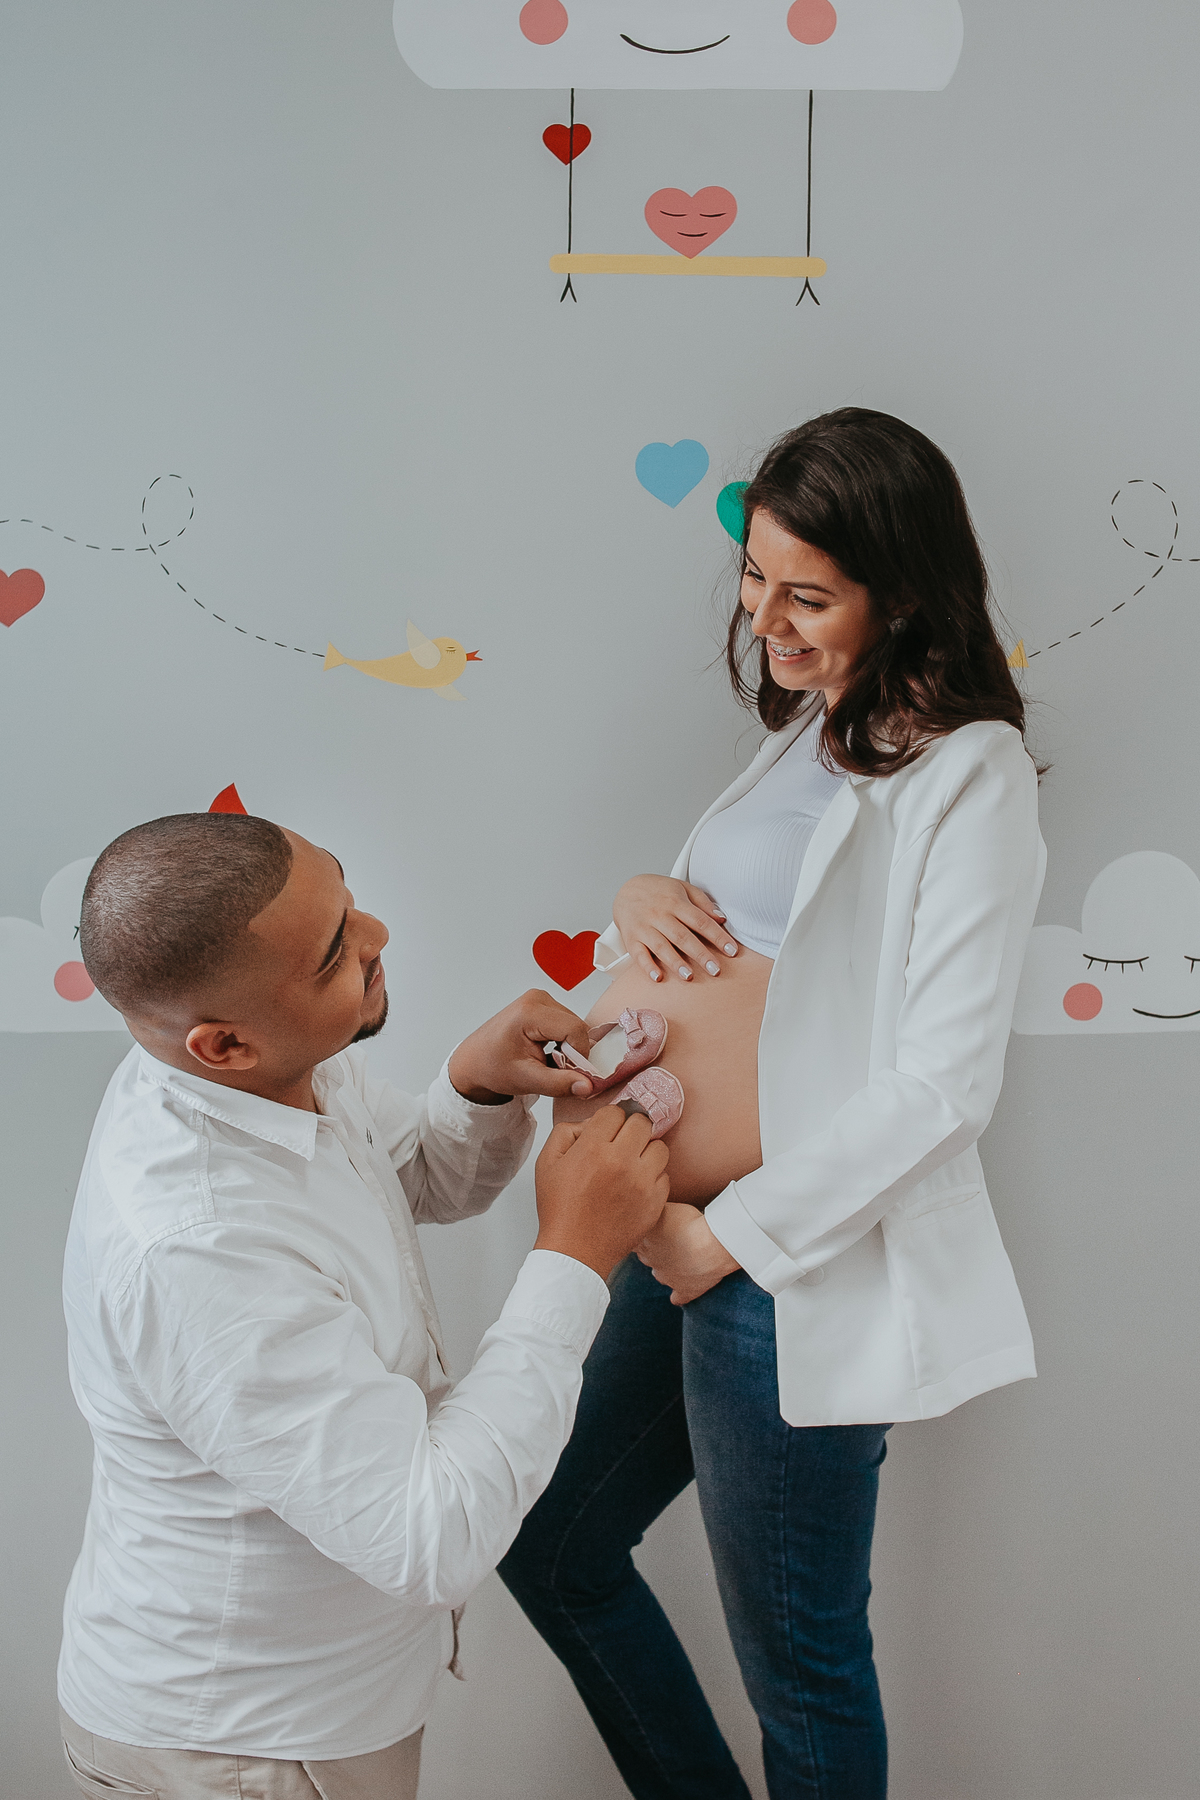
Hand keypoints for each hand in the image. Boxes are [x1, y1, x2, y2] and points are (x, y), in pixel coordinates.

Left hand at [447, 990, 596, 1103]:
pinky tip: (547, 1053)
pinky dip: (563, 1042)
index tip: (570, 1074)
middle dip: (573, 1053)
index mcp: (529, 1012)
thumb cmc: (491, 1067)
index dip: (579, 1055)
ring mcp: (539, 999)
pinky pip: (567, 1024)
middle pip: (576, 1026)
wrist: (474, 1061)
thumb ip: (559, 1083)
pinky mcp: (542, 1005)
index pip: (575, 1029)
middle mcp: (536, 998)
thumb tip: (587, 1086)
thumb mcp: (526, 1080)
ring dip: (569, 1048)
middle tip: (556, 1071)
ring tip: (547, 1062)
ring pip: (574, 1026)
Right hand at [534, 1106, 670, 1280]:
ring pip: (659, 1147)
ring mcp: (642, 1183)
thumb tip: (592, 1122)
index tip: (606, 1130)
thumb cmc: (560, 1208)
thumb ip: (567, 1131)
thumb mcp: (547, 1162)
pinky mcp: (656, 1202)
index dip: (609, 1119)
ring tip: (631, 1164)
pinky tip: (635, 1186)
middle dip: (630, 1129)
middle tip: (621, 1144)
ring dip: (646, 1151)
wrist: (575, 1251)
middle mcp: (621, 1161)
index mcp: (593, 1148)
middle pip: (642, 1122)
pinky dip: (652, 1177)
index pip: (616, 1111)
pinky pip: (664, 1175)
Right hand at [612, 874, 738, 982]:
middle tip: (715, 970)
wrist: (626, 890)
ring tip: (689, 976)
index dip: (717, 936)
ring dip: (675, 962)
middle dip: (700, 954)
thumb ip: (703, 903)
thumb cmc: (659, 892)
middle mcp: (659, 915)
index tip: (732, 951)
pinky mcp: (631, 938)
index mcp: (675, 902)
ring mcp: (644, 927)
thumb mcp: (683, 888)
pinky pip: (638, 954)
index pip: (700, 921)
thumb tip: (721, 919)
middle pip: (682, 936)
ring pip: (661, 946)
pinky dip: (647, 967)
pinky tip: (658, 977)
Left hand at [636, 1202, 739, 1304]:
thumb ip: (653, 1210)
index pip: (631, 1238)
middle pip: (644, 1255)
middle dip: (650, 1248)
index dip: (638, 1232)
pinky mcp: (687, 1289)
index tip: (645, 1226)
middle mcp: (652, 1260)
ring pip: (659, 1274)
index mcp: (644, 1241)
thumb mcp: (665, 1207)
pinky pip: (678, 1297)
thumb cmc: (689, 1222)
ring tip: (675, 1257)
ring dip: (663, 1267)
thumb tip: (642, 1205)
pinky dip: (678, 1296)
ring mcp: (669, 1277)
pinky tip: (676, 1296)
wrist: (710, 1246)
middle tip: (664, 1237)